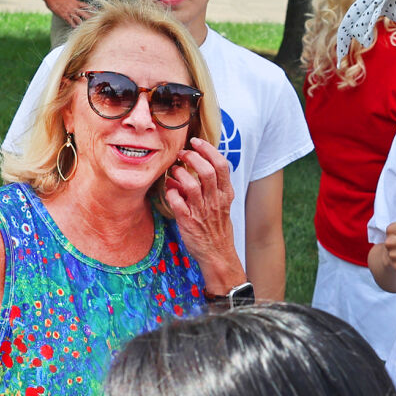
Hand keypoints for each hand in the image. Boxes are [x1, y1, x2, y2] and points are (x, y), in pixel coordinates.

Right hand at [47, 0, 92, 27]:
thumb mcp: (69, 0)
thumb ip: (74, 4)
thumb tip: (78, 7)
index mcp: (76, 2)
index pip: (86, 5)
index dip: (91, 8)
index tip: (97, 11)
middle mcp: (74, 7)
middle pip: (84, 13)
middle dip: (89, 18)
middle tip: (95, 21)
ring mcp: (69, 12)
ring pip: (78, 19)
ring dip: (82, 24)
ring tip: (85, 27)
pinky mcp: (64, 15)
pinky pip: (70, 22)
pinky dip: (73, 25)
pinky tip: (75, 28)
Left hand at [164, 136, 235, 273]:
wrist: (217, 253)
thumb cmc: (216, 226)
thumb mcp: (220, 204)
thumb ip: (207, 186)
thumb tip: (186, 171)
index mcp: (225, 194)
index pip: (221, 165)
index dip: (208, 150)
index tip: (197, 142)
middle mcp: (215, 200)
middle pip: (206, 171)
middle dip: (192, 157)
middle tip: (182, 154)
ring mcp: (201, 211)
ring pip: (191, 185)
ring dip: (180, 173)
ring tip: (174, 170)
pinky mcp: (188, 222)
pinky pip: (177, 203)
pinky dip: (171, 193)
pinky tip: (170, 190)